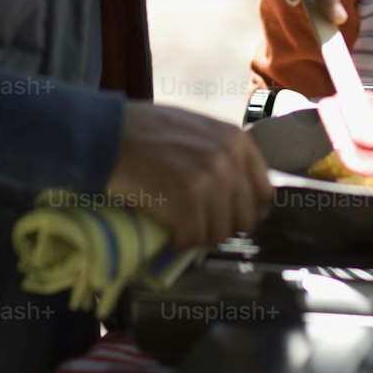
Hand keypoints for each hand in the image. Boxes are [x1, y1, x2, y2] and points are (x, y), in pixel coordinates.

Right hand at [105, 100, 272, 249]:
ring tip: (175, 223)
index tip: (224, 216)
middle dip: (220, 226)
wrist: (109, 134)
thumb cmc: (147, 132)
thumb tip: (234, 192)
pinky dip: (176, 241)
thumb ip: (221, 155)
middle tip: (194, 223)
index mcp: (237, 140)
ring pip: (218, 234)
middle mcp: (231, 159)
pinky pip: (192, 239)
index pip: (263, 193)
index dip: (243, 210)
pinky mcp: (188, 201)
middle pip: (244, 219)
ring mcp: (211, 180)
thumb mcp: (198, 131)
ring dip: (195, 236)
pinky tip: (164, 229)